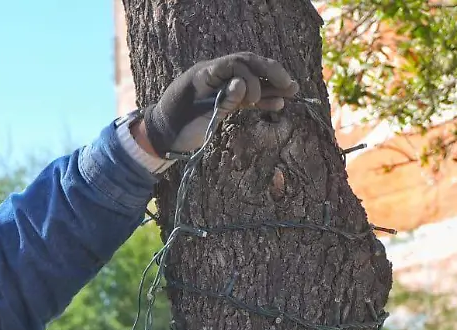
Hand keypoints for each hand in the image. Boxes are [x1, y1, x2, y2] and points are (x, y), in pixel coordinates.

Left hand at [143, 52, 298, 156]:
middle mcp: (214, 75)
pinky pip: (246, 96)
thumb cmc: (178, 127)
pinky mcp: (224, 100)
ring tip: (293, 91)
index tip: (255, 98)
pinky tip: (278, 105)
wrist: (163, 137)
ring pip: (250, 80)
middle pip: (247, 65)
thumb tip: (244, 85)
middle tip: (289, 84)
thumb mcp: (199, 116)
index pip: (235, 64)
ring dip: (271, 85)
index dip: (251, 76)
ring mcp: (220, 86)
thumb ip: (222, 101)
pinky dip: (262, 100)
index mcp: (204, 73)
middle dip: (269, 73)